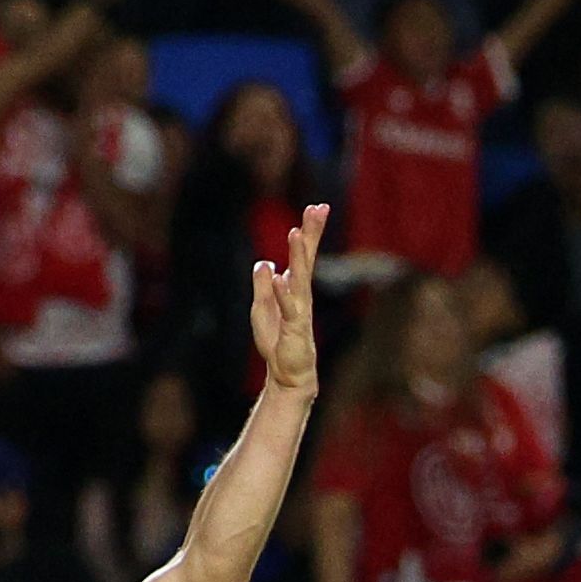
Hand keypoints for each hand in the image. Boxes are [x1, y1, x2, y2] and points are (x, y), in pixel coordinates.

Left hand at [249, 205, 328, 394]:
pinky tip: (280, 276)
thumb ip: (264, 286)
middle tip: (318, 209)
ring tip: (296, 233)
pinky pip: (288, 307)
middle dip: (311, 233)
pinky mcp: (294, 328)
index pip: (303, 255)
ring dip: (298, 256)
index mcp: (294, 288)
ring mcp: (299, 311)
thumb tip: (265, 263)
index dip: (309, 232)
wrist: (287, 374)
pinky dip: (283, 292)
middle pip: (306, 259)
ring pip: (300, 279)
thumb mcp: (262, 307)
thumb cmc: (277, 341)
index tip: (317, 207)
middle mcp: (300, 295)